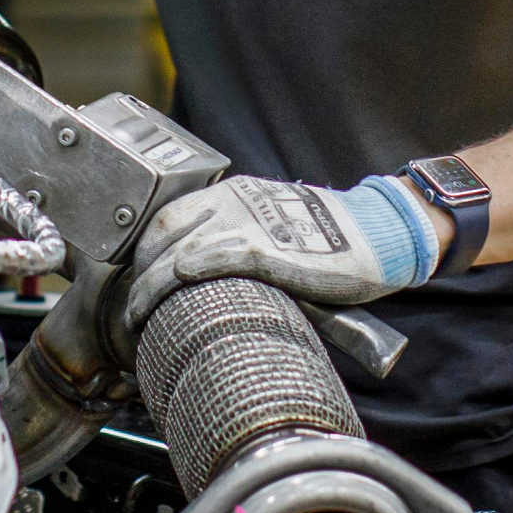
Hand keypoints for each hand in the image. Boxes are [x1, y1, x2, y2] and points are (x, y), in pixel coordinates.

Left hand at [124, 174, 436, 333]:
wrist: (380, 236)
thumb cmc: (333, 244)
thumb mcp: (275, 231)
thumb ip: (240, 247)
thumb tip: (205, 284)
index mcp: (236, 195)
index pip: (168, 215)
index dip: (144, 250)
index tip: (136, 279)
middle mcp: (235, 202)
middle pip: (163, 230)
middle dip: (139, 271)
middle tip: (132, 306)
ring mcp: (250, 223)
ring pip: (178, 247)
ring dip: (151, 285)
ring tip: (139, 317)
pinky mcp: (268, 249)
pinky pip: (214, 256)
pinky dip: (185, 273)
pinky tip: (171, 291)